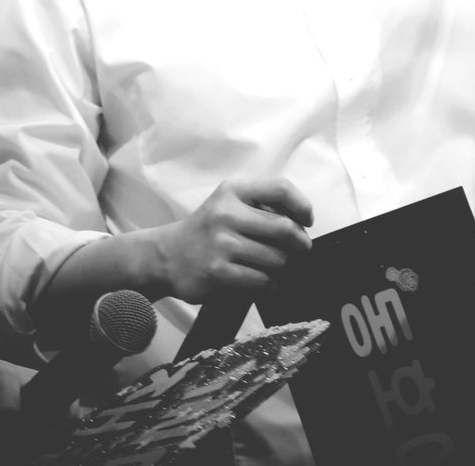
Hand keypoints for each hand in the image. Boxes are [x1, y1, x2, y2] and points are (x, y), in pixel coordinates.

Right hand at [157, 177, 312, 303]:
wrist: (167, 256)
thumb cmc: (208, 229)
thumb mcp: (229, 202)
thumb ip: (261, 204)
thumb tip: (303, 221)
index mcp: (234, 190)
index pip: (281, 188)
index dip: (302, 205)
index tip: (307, 220)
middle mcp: (227, 213)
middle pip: (285, 228)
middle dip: (301, 244)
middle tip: (302, 250)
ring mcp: (222, 243)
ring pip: (277, 259)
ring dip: (285, 268)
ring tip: (278, 269)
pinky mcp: (219, 272)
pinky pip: (262, 281)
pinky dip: (272, 286)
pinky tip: (267, 284)